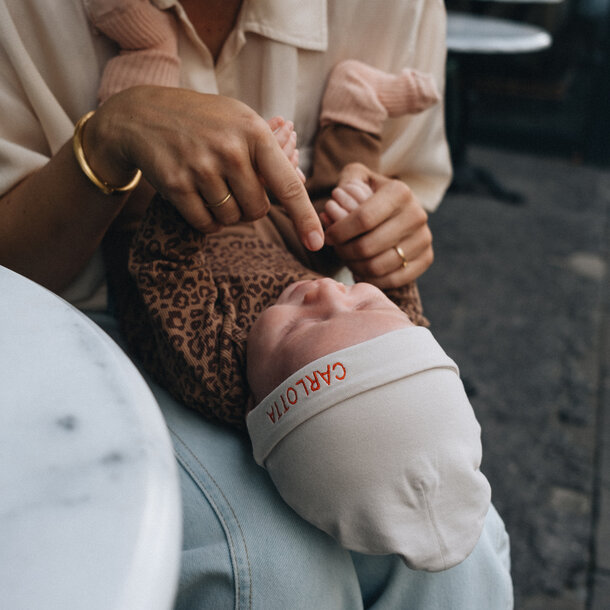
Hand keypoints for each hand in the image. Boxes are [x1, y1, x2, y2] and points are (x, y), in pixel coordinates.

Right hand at [84, 87, 322, 249]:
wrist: (143, 115)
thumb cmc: (204, 121)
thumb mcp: (241, 120)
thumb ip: (271, 151)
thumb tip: (301, 179)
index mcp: (254, 133)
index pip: (288, 185)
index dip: (305, 218)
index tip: (318, 243)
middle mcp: (230, 150)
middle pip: (258, 210)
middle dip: (249, 207)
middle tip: (233, 186)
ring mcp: (201, 167)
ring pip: (231, 219)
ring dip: (226, 213)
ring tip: (212, 186)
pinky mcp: (176, 185)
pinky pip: (205, 224)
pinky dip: (205, 220)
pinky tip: (196, 197)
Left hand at [322, 163, 432, 287]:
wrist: (399, 210)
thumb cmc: (371, 194)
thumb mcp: (358, 178)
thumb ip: (346, 180)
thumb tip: (338, 197)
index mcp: (399, 192)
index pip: (363, 219)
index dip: (339, 232)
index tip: (328, 236)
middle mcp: (417, 214)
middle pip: (368, 246)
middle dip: (344, 251)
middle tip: (336, 249)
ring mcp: (424, 238)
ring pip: (378, 266)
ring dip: (355, 267)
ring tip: (347, 259)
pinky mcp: (427, 258)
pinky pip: (393, 279)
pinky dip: (372, 279)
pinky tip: (361, 270)